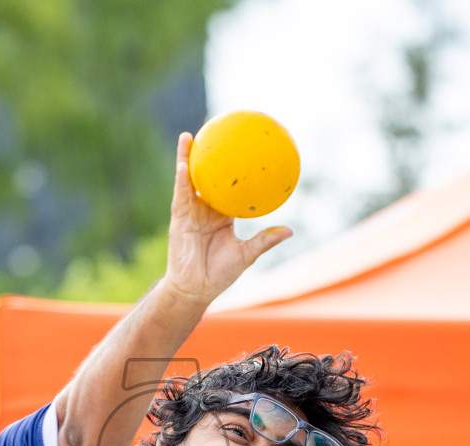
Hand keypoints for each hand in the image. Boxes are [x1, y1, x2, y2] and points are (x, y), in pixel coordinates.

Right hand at [160, 134, 291, 309]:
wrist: (196, 290)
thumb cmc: (219, 274)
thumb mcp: (246, 254)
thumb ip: (264, 240)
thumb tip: (290, 230)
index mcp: (220, 216)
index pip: (225, 187)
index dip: (229, 170)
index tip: (236, 151)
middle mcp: (203, 210)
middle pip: (204, 177)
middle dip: (205, 156)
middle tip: (211, 131)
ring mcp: (189, 213)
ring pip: (188, 180)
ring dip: (186, 158)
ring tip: (188, 136)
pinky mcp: (179, 220)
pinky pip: (180, 196)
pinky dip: (181, 179)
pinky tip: (184, 164)